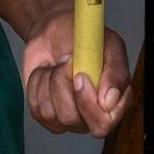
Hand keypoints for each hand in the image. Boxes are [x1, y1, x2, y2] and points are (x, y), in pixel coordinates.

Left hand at [20, 9, 131, 136]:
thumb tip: (109, 102)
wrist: (55, 30)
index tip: (80, 75)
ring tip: (59, 63)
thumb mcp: (110, 45)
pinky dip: (37, 83)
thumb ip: (116, 73)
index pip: (104, 123)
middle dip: (64, 89)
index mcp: (113, 101)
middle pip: (76, 122)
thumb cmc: (85, 38)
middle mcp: (92, 115)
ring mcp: (67, 117)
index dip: (89, 104)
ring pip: (53, 114)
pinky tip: (46, 72)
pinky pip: (37, 108)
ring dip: (52, 80)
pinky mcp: (44, 114)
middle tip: (66, 61)